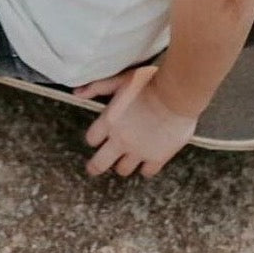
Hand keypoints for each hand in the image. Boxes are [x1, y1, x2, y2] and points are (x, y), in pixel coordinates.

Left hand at [73, 66, 196, 178]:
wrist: (176, 95)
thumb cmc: (149, 83)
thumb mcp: (120, 80)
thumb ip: (98, 87)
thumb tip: (76, 92)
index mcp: (109, 121)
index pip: (92, 139)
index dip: (93, 138)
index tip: (97, 138)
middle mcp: (121, 140)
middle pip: (99, 164)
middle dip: (95, 166)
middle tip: (94, 167)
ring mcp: (139, 151)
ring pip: (123, 170)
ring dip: (122, 165)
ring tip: (125, 159)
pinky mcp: (157, 158)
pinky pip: (146, 172)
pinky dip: (145, 168)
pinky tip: (147, 160)